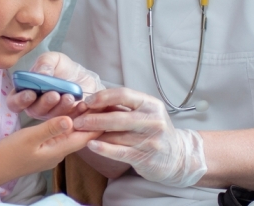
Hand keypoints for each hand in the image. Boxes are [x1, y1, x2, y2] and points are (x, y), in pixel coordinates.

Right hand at [0, 116, 100, 191]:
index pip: (84, 137)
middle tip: (102, 104)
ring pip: (70, 135)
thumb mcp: (29, 137)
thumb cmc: (9, 153)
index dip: (97, 124)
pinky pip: (61, 136)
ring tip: (88, 106)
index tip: (109, 111)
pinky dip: (67, 126)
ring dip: (78, 122)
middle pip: (79, 136)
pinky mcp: (43, 151)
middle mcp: (58, 153)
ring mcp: (50, 153)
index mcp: (58, 150)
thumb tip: (70, 119)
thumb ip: (50, 128)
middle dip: (90, 120)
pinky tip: (68, 117)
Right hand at [7, 52, 104, 119]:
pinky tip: (81, 104)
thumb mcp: (53, 59)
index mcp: (25, 92)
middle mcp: (35, 106)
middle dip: (44, 103)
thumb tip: (41, 73)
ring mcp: (50, 116)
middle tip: (54, 95)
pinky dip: (75, 113)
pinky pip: (69, 121)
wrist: (82, 76)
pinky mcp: (66, 120)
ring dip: (60, 107)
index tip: (31, 93)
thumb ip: (44, 63)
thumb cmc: (62, 68)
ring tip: (69, 97)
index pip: (14, 102)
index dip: (20, 100)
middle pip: (34, 111)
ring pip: (51, 117)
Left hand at [73, 87, 206, 187]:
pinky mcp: (145, 157)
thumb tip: (92, 102)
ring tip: (79, 132)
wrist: (177, 156)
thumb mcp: (144, 113)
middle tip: (76, 120)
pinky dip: (103, 148)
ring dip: (94, 133)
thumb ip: (122, 107)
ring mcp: (150, 140)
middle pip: (118, 117)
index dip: (102, 97)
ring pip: (116, 135)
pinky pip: (119, 152)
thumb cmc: (154, 130)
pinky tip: (91, 145)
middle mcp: (153, 120)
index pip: (124, 95)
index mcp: (151, 104)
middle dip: (93, 118)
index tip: (87, 101)